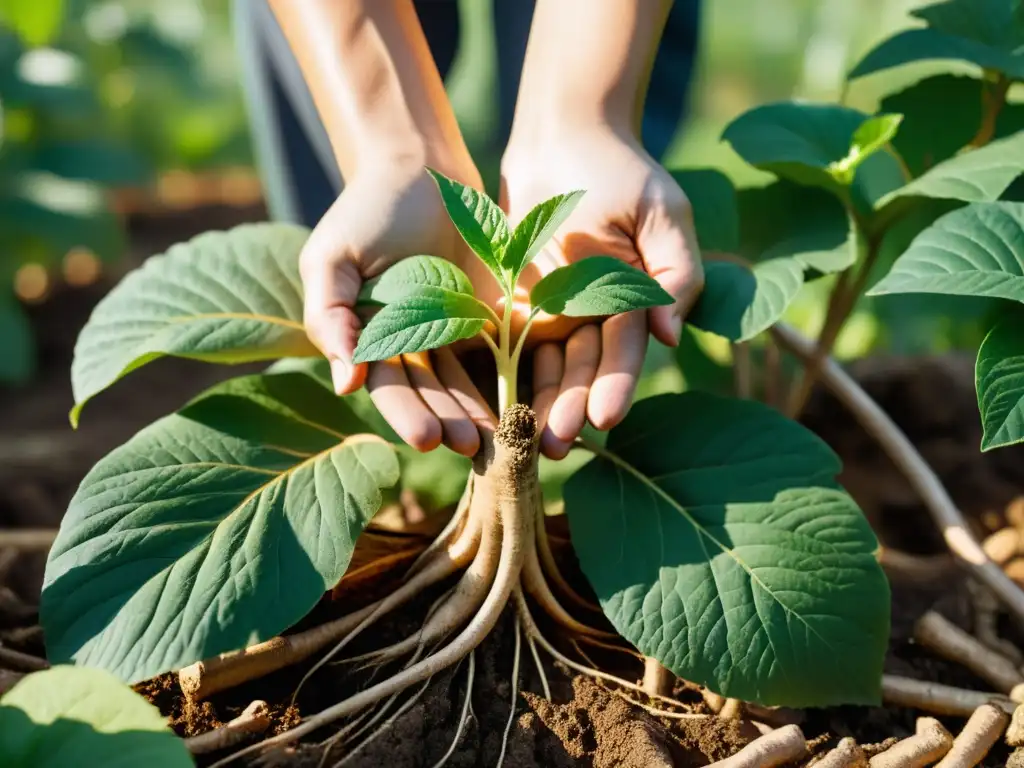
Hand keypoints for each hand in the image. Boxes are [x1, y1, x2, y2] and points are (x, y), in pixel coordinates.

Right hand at [300, 159, 500, 455]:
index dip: (406, 414)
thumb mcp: (333, 258)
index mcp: (365, 338)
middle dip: (449, 422)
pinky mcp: (482, 316)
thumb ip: (330, 315)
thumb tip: (345, 382)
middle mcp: (404, 343)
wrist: (419, 167)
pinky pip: (496, 353)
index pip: (387, 385)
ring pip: (463, 381)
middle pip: (429, 392)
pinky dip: (506, 379)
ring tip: (504, 438)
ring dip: (479, 411)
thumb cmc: (367, 209)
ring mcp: (445, 331)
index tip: (427, 440)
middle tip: (474, 449)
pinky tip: (524, 404)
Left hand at [501, 127, 702, 458]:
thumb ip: (675, 273)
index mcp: (635, 302)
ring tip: (525, 439)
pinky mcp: (516, 303)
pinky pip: (507, 342)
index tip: (605, 418)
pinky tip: (494, 402)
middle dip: (572, 407)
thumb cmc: (621, 171)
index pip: (626, 352)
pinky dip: (503, 371)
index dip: (616, 385)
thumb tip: (671, 334)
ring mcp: (554, 313)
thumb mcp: (663, 215)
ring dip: (537, 403)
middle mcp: (595, 316)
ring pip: (545, 366)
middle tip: (557, 445)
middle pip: (583, 370)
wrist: (562, 138)